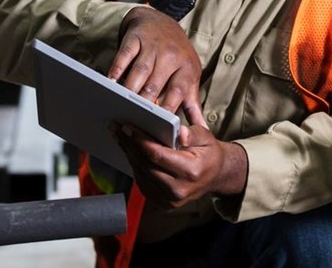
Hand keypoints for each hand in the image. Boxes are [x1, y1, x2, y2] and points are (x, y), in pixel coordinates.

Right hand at [109, 7, 204, 125]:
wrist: (160, 20)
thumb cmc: (177, 54)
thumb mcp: (190, 74)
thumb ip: (193, 103)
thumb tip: (203, 130)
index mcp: (186, 67)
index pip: (178, 91)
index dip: (169, 108)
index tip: (161, 126)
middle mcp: (171, 56)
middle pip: (156, 84)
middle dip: (145, 103)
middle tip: (136, 120)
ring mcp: (152, 46)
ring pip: (140, 71)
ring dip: (131, 89)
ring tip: (122, 105)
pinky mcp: (135, 39)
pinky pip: (125, 55)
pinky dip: (117, 69)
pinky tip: (111, 82)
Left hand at [113, 122, 246, 209]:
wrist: (214, 176)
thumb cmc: (209, 154)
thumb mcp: (206, 138)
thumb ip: (193, 134)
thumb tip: (180, 132)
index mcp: (191, 173)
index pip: (158, 156)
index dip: (140, 141)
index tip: (127, 127)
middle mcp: (179, 190)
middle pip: (146, 165)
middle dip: (130, 145)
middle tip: (117, 128)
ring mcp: (170, 200)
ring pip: (141, 174)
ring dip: (129, 154)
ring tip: (121, 137)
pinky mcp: (163, 203)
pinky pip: (143, 182)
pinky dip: (136, 165)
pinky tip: (131, 151)